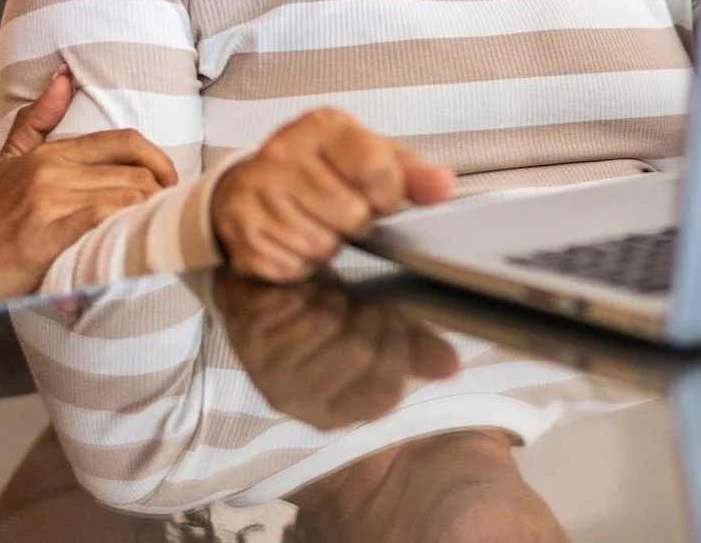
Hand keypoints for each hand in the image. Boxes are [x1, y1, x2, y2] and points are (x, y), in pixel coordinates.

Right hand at [0, 72, 176, 313]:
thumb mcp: (8, 159)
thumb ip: (38, 119)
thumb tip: (63, 76)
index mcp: (50, 153)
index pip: (123, 141)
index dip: (157, 159)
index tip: (168, 181)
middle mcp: (53, 171)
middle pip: (132, 170)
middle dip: (161, 190)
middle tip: (170, 209)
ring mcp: (49, 201)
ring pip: (125, 194)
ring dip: (151, 211)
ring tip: (158, 226)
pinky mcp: (46, 235)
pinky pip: (101, 219)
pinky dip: (126, 225)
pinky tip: (135, 237)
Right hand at [210, 108, 453, 281]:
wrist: (250, 185)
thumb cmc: (320, 169)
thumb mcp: (368, 155)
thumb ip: (410, 172)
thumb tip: (444, 184)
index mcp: (323, 127)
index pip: (376, 168)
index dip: (389, 194)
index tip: (381, 195)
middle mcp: (284, 152)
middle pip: (352, 213)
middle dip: (356, 221)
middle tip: (341, 209)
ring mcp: (259, 192)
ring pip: (322, 244)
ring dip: (328, 243)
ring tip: (317, 222)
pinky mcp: (244, 230)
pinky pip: (293, 266)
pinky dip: (300, 262)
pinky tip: (293, 238)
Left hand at [214, 270, 459, 427]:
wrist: (266, 289)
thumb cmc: (325, 315)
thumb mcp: (373, 334)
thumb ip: (412, 350)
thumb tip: (451, 364)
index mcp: (332, 412)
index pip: (384, 391)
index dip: (398, 346)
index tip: (392, 319)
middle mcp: (298, 400)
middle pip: (360, 351)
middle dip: (368, 314)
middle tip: (358, 302)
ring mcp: (269, 367)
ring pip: (328, 324)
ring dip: (336, 298)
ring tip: (329, 297)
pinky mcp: (248, 332)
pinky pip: (296, 305)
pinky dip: (307, 287)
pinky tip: (303, 289)